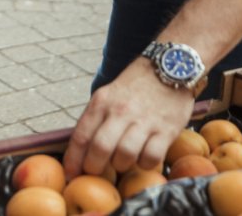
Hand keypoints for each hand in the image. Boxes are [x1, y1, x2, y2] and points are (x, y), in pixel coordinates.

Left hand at [62, 59, 193, 179]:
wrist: (170, 67)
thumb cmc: (135, 86)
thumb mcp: (108, 94)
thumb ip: (96, 118)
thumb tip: (82, 149)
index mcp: (101, 102)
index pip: (81, 136)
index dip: (73, 160)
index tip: (71, 174)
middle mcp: (120, 111)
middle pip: (100, 149)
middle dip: (94, 167)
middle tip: (96, 171)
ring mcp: (144, 121)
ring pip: (125, 156)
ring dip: (121, 165)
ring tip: (122, 161)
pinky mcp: (166, 129)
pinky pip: (151, 157)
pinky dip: (145, 164)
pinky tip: (143, 158)